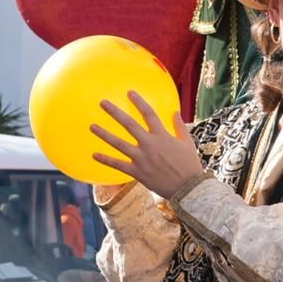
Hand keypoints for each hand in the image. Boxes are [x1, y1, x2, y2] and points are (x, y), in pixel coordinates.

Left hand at [89, 92, 205, 199]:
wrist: (188, 189)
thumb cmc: (190, 165)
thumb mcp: (188, 143)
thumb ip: (180, 127)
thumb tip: (175, 112)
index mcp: (162, 135)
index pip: (148, 113)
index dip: (138, 102)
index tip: (129, 93)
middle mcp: (149, 144)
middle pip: (129, 124)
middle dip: (115, 112)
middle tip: (102, 103)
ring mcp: (142, 158)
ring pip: (119, 143)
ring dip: (104, 134)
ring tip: (92, 126)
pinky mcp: (137, 172)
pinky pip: (118, 165)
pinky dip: (106, 160)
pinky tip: (94, 154)